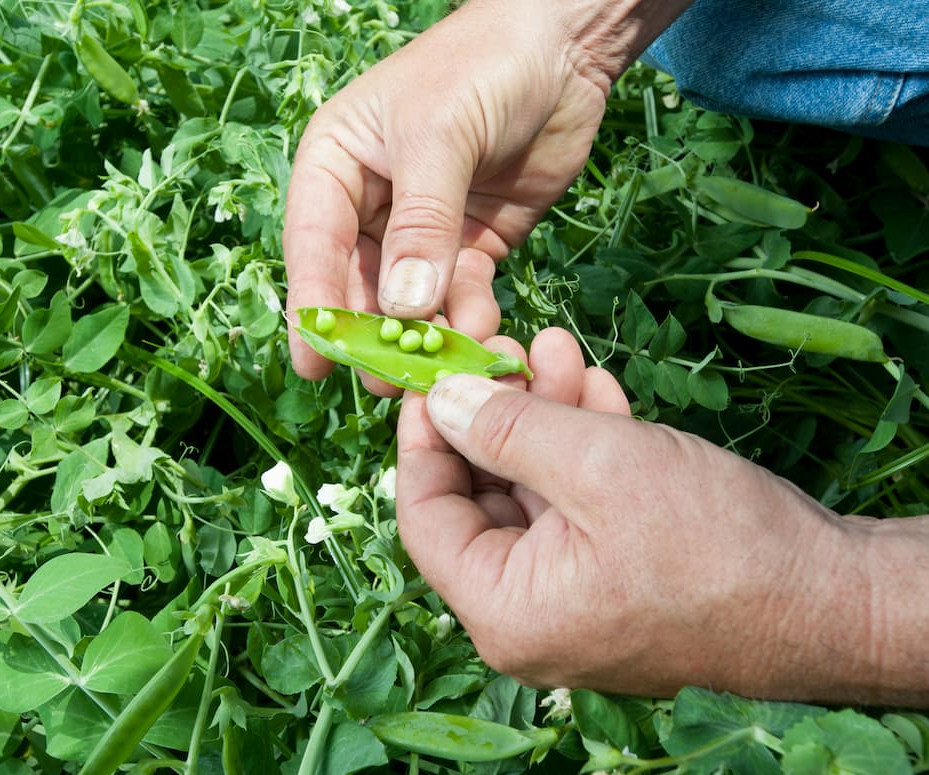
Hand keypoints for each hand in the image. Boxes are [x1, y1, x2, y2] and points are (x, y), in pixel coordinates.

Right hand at [283, 0, 692, 385]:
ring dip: (423, 336)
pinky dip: (468, 318)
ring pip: (409, 299)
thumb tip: (403, 309)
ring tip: (440, 371)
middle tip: (387, 381)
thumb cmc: (481, 70)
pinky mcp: (470, 244)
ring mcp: (420, 229)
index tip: (314, 364)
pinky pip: (459, 294)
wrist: (566, 50)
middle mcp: (369, 203)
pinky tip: (482, 336)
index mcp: (336, 166)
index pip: (314, 244)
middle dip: (373, 333)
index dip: (313, 306)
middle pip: (358, 283)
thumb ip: (421, 225)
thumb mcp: (440, 139)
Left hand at [396, 328, 928, 703]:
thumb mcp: (598, 467)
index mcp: (505, 611)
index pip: (426, 516)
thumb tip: (439, 400)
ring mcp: (578, 596)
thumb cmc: (717, 544)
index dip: (423, 438)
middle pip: (482, 497)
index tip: (433, 375)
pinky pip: (579, 504)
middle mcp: (531, 614)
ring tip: (557, 347)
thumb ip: (506, 430)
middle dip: (498, 413)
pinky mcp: (620, 573)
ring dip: (546, 417)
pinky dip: (585, 447)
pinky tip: (595, 387)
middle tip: (506, 348)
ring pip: (535, 491)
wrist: (836, 598)